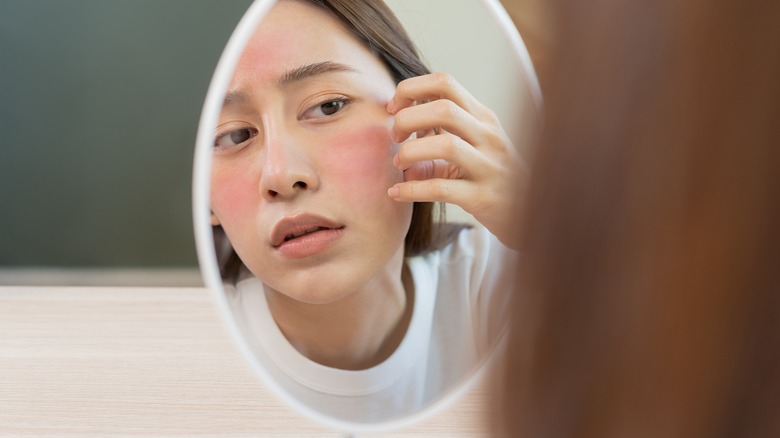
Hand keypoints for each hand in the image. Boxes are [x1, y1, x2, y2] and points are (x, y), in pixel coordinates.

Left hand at [386, 72, 525, 247]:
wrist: (530, 211)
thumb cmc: (492, 175)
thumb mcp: (471, 147)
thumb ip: (438, 135)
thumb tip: (399, 133)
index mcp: (482, 117)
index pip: (445, 83)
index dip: (411, 89)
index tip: (393, 108)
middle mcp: (488, 136)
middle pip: (443, 108)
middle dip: (408, 119)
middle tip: (395, 136)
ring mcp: (489, 166)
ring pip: (445, 145)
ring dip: (410, 152)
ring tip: (398, 163)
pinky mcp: (483, 197)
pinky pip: (442, 189)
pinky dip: (412, 189)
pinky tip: (396, 193)